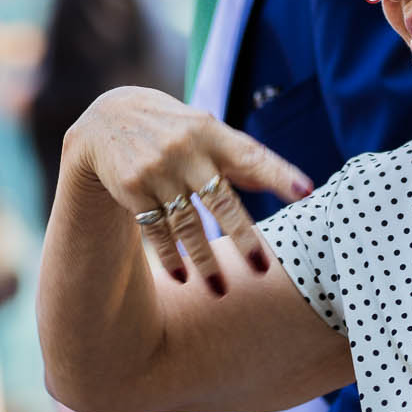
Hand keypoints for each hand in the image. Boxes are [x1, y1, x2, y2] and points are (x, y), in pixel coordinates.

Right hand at [66, 87, 311, 296]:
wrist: (107, 120)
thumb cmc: (174, 129)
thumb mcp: (206, 130)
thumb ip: (242, 156)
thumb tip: (290, 184)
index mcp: (211, 132)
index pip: (252, 155)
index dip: (279, 174)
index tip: (305, 193)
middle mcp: (185, 151)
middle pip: (220, 201)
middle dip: (242, 236)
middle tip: (262, 268)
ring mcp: (157, 171)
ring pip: (187, 224)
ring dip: (204, 261)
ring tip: (221, 291)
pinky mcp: (133, 190)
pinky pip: (156, 229)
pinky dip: (171, 255)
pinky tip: (183, 278)